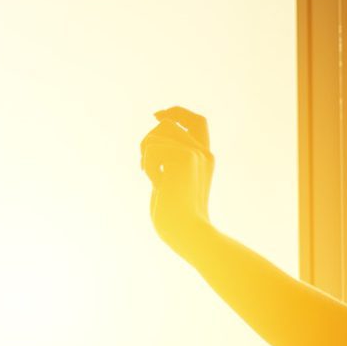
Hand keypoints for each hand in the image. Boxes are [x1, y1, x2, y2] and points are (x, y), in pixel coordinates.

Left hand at [139, 106, 214, 240]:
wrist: (188, 232)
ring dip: (146, 155)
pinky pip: (152, 149)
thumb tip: (149, 144)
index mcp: (203, 160)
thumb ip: (168, 164)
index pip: (197, 122)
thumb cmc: (175, 217)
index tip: (158, 115)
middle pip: (169, 123)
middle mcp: (203, 153)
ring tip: (153, 178)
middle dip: (148, 141)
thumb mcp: (171, 184)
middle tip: (143, 166)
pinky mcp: (185, 156)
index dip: (178, 113)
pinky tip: (157, 184)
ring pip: (158, 133)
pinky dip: (148, 166)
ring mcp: (195, 153)